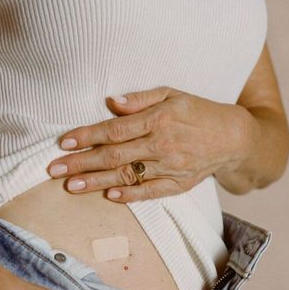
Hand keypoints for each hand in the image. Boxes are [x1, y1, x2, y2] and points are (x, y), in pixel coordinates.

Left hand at [46, 86, 257, 201]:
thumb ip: (140, 98)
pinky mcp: (178, 184)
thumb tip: (111, 102)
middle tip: (54, 169)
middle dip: (81, 162)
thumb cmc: (198, 111)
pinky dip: (130, 195)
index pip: (115, 129)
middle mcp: (163, 144)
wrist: (234, 137)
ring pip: (127, 176)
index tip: (63, 142)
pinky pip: (150, 192)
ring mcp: (170, 167)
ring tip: (70, 186)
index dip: (87, 136)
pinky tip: (109, 196)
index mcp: (159, 119)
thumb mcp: (172, 93)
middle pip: (114, 155)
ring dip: (96, 182)